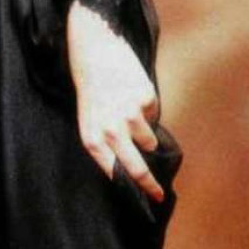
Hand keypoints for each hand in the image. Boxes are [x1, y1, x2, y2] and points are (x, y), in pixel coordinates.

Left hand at [66, 0, 163, 200]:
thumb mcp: (89, 119)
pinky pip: (152, 114)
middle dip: (150, 184)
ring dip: (145, 134)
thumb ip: (106, 142)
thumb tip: (133, 163)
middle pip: (136, 167)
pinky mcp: (145, 99)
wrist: (94, 47)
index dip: (135, 190)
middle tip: (160, 195)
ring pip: (149, 141)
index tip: (150, 200)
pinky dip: (145, 108)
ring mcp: (129, 116)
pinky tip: (131, 92)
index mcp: (91, 139)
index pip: (116, 174)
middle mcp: (110, 131)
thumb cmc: (90, 86)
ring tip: (128, 113)